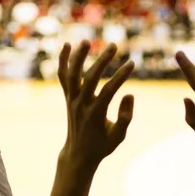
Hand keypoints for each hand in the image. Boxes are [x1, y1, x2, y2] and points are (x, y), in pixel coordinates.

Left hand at [58, 41, 133, 171]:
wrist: (79, 154)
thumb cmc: (102, 145)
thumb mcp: (119, 136)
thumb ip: (125, 117)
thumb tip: (129, 94)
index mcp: (95, 115)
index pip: (109, 91)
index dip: (120, 76)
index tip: (132, 63)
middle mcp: (81, 105)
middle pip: (90, 78)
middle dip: (102, 61)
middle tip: (114, 46)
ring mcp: (71, 100)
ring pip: (72, 75)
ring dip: (78, 57)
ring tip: (87, 41)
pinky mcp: (67, 97)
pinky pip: (63, 77)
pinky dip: (63, 61)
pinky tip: (67, 45)